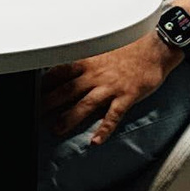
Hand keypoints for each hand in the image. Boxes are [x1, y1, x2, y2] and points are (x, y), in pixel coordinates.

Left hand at [40, 34, 177, 145]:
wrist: (156, 48)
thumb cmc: (130, 50)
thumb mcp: (102, 51)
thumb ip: (84, 63)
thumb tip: (66, 71)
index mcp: (88, 63)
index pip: (59, 73)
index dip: (45, 84)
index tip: (33, 92)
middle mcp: (96, 75)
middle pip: (67, 91)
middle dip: (49, 103)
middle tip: (36, 113)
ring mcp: (111, 87)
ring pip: (85, 104)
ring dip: (69, 118)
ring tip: (57, 129)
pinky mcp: (126, 97)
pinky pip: (113, 115)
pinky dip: (104, 129)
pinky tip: (95, 141)